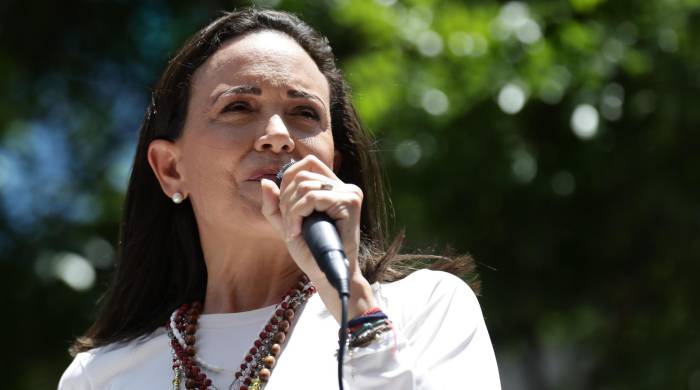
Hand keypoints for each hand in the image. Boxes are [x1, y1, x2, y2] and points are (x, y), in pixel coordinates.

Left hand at [259, 155, 360, 281]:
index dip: (288, 182)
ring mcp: (349, 193)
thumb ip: (274, 205)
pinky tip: (298, 231)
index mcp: (332, 187)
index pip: (307, 164)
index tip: (286, 210)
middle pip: (302, 174)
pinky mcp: (350, 202)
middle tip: (289, 226)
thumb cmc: (310, 252)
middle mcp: (343, 186)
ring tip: (294, 231)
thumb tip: (265, 182)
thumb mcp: (286, 225)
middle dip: (286, 200)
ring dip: (291, 210)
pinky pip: (312, 197)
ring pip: (305, 186)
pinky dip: (298, 214)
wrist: (326, 274)